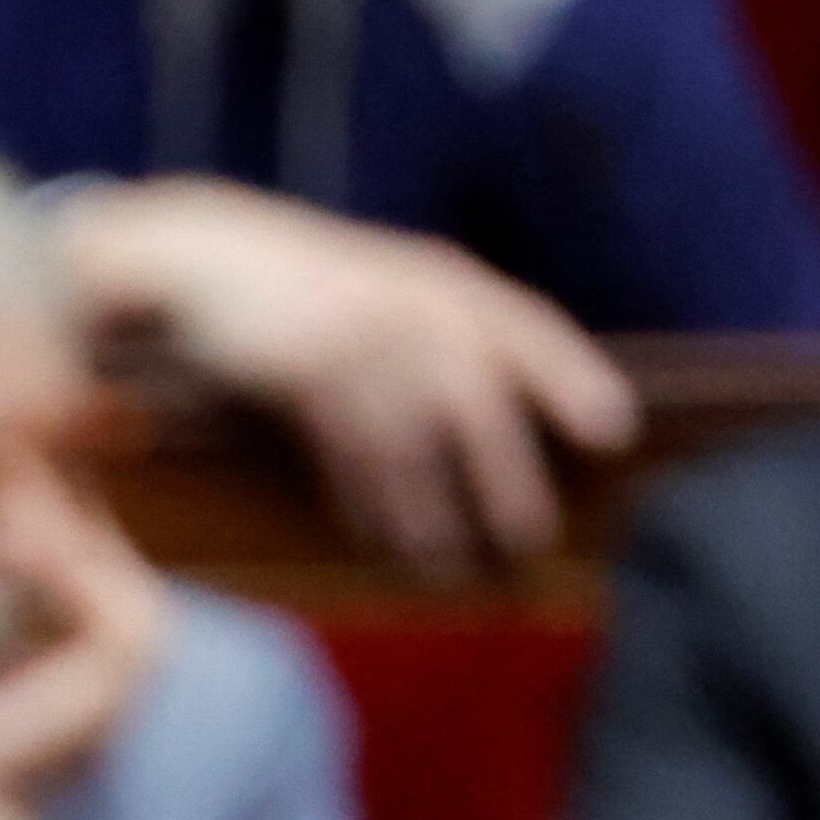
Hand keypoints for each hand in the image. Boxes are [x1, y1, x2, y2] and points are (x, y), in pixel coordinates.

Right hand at [55, 181, 635, 576]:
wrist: (206, 254)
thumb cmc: (308, 288)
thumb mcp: (386, 294)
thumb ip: (441, 338)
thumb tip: (504, 421)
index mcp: (441, 280)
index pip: (524, 327)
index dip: (570, 378)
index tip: (613, 432)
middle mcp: (408, 301)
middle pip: (475, 396)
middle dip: (505, 471)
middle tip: (529, 537)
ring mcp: (353, 330)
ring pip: (408, 436)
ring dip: (428, 508)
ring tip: (444, 564)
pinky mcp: (300, 361)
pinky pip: (345, 444)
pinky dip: (364, 496)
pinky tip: (378, 536)